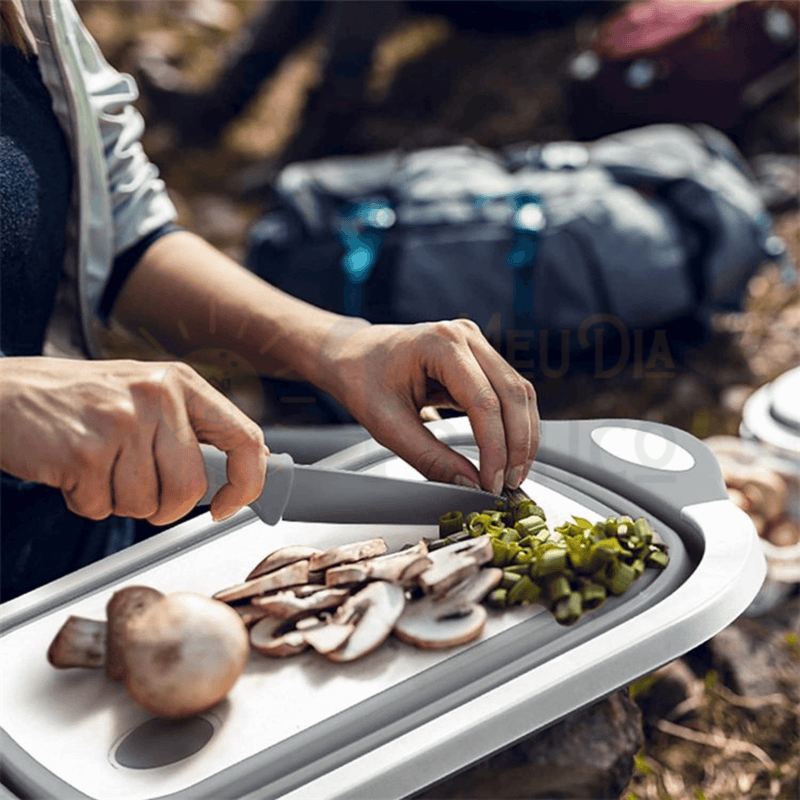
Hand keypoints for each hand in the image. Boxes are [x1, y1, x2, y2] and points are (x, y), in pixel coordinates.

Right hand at [0, 357, 266, 524]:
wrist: (4, 393)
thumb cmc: (80, 402)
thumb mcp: (144, 395)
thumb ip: (186, 429)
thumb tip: (231, 478)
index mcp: (180, 382)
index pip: (244, 437)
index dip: (246, 481)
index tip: (231, 504)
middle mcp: (157, 396)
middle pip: (191, 486)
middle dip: (168, 507)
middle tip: (141, 492)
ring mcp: (121, 422)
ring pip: (147, 503)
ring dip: (120, 502)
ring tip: (98, 468)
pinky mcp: (85, 451)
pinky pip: (103, 507)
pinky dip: (87, 502)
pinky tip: (73, 471)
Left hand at [317, 319, 538, 493]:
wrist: (350, 353)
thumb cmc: (361, 378)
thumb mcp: (388, 425)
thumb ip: (430, 457)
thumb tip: (467, 484)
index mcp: (441, 343)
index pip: (485, 401)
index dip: (494, 447)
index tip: (491, 482)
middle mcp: (465, 336)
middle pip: (513, 393)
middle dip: (518, 444)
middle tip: (511, 482)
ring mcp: (475, 344)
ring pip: (519, 392)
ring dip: (522, 435)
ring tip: (514, 472)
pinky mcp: (478, 358)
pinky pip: (508, 392)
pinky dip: (513, 424)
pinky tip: (509, 452)